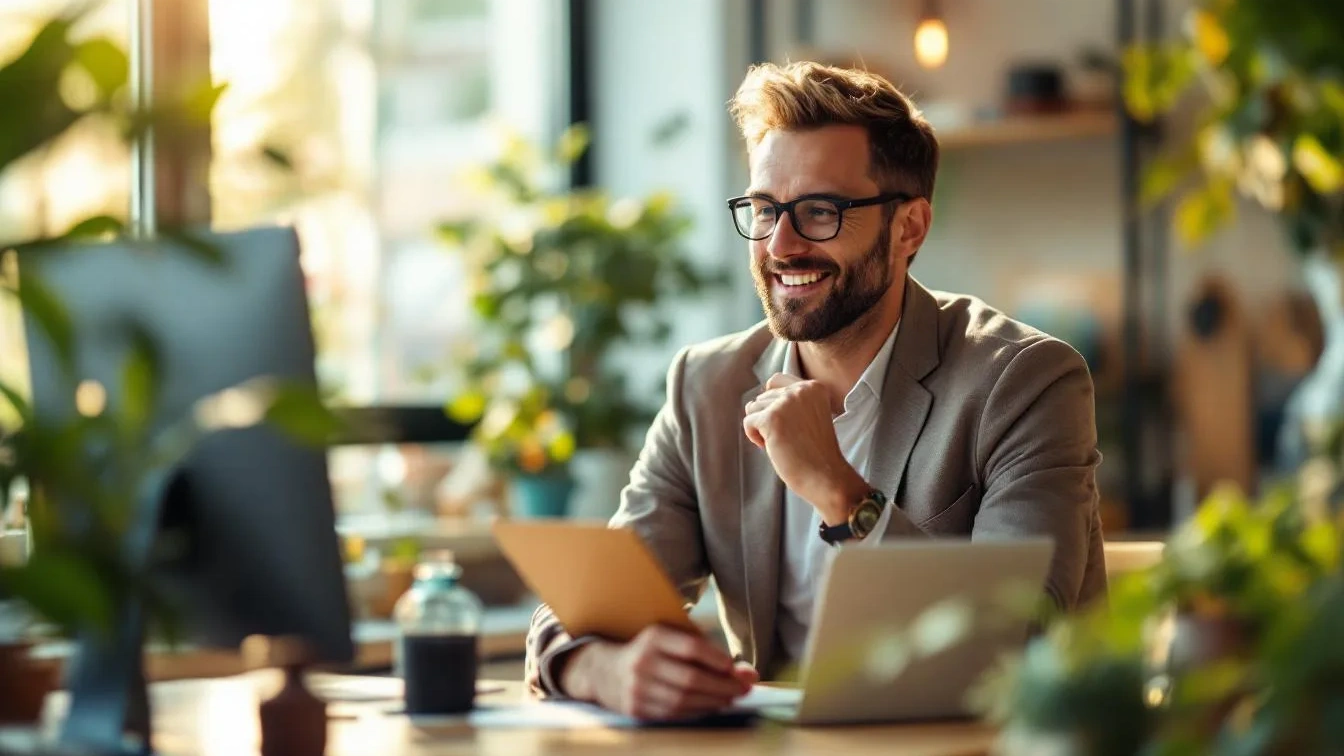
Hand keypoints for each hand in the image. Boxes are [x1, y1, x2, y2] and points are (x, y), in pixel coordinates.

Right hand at [558, 626, 754, 719]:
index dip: (718, 660)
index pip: (692, 648)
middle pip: (691, 679)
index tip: (735, 668)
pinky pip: (673, 714)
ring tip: (729, 698)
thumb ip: (708, 650)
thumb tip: (748, 673)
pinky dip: (697, 712)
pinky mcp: (636, 709)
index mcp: (653, 637)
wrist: (604, 670)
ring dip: (713, 702)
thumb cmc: (649, 651)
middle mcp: (643, 662)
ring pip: (684, 701)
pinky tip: (710, 707)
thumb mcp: (671, 639)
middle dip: (723, 687)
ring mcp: (637, 688)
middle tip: (743, 689)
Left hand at [743, 373, 868, 523]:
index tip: (782, 421)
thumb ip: (792, 402)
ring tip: (780, 442)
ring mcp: (786, 402)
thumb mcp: (811, 415)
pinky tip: (771, 447)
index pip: (776, 380)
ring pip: (753, 408)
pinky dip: (754, 437)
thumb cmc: (816, 453)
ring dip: (761, 427)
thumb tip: (755, 401)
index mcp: (814, 387)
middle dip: (767, 417)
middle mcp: (801, 389)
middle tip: (786, 438)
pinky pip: (748, 422)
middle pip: (763, 396)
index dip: (772, 401)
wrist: (826, 476)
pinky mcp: (772, 418)